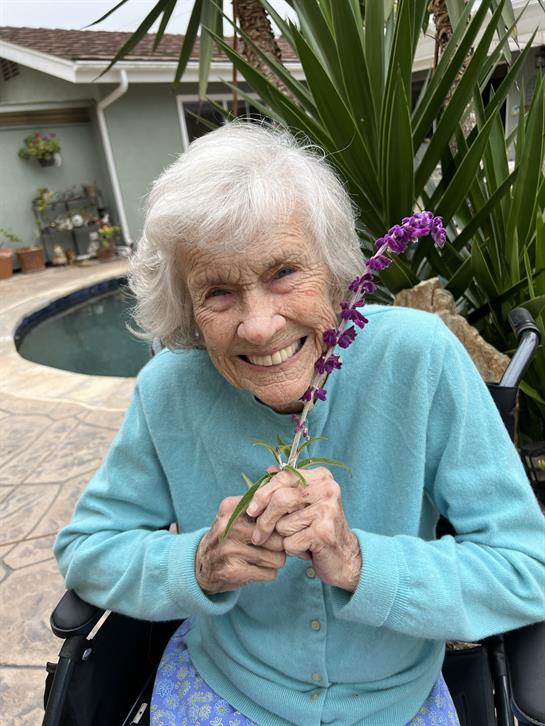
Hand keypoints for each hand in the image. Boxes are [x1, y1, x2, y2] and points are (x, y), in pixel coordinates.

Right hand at [196, 495, 285, 594]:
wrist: (202, 564)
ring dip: (275, 560)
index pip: (271, 511)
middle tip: (274, 547)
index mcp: (231, 507)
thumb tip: (290, 506)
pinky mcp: (233, 571)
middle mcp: (229, 526)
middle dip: (280, 545)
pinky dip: (268, 573)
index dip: (281, 521)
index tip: (282, 526)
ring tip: (264, 558)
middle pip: (278, 537)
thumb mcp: (235, 513)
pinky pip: (269, 574)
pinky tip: (257, 569)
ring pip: (277, 558)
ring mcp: (229, 549)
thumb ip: (259, 505)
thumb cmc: (229, 536)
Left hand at [247, 467, 360, 591]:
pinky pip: (290, 542)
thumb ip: (287, 486)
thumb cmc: (318, 527)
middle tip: (258, 535)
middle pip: (280, 500)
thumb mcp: (304, 502)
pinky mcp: (324, 532)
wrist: (345, 556)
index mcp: (321, 476)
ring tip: (300, 538)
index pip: (284, 477)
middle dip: (264, 521)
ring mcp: (327, 510)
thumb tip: (267, 470)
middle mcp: (327, 489)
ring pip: (283, 524)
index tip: (251, 510)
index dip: (263, 494)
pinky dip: (293, 550)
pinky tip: (307, 549)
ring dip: (284, 538)